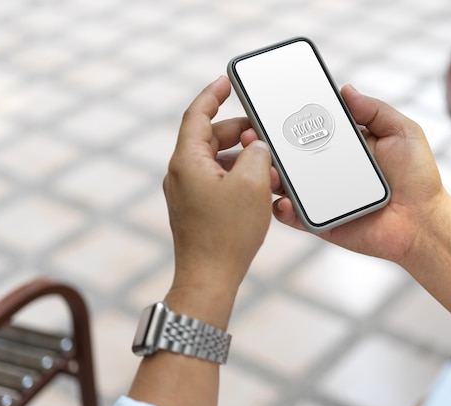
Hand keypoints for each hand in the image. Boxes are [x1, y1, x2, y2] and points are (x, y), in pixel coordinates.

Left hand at [163, 76, 271, 312]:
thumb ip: (257, 154)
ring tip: (269, 169)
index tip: (227, 82)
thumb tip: (256, 147)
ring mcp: (186, 192)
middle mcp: (181, 174)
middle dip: (239, 133)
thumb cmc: (227, 236)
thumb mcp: (252, 186)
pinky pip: (217, 181)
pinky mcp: (195, 208)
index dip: (212, 94)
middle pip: (209, 138)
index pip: (196, 115)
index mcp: (187, 161)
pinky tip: (260, 188)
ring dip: (242, 159)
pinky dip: (237, 178)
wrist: (209, 278)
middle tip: (264, 134)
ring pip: (216, 161)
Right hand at [272, 84, 445, 264]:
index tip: (266, 110)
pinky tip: (282, 200)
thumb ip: (375, 110)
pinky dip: (282, 209)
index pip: (307, 130)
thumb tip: (346, 90)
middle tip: (251, 136)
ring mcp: (319, 197)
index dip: (286, 121)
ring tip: (263, 167)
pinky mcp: (320, 222)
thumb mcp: (403, 133)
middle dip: (265, 146)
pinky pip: (293, 216)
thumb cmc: (418, 177)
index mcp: (341, 147)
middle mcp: (325, 170)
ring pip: (283, 185)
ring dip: (267, 175)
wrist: (423, 221)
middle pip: (287, 157)